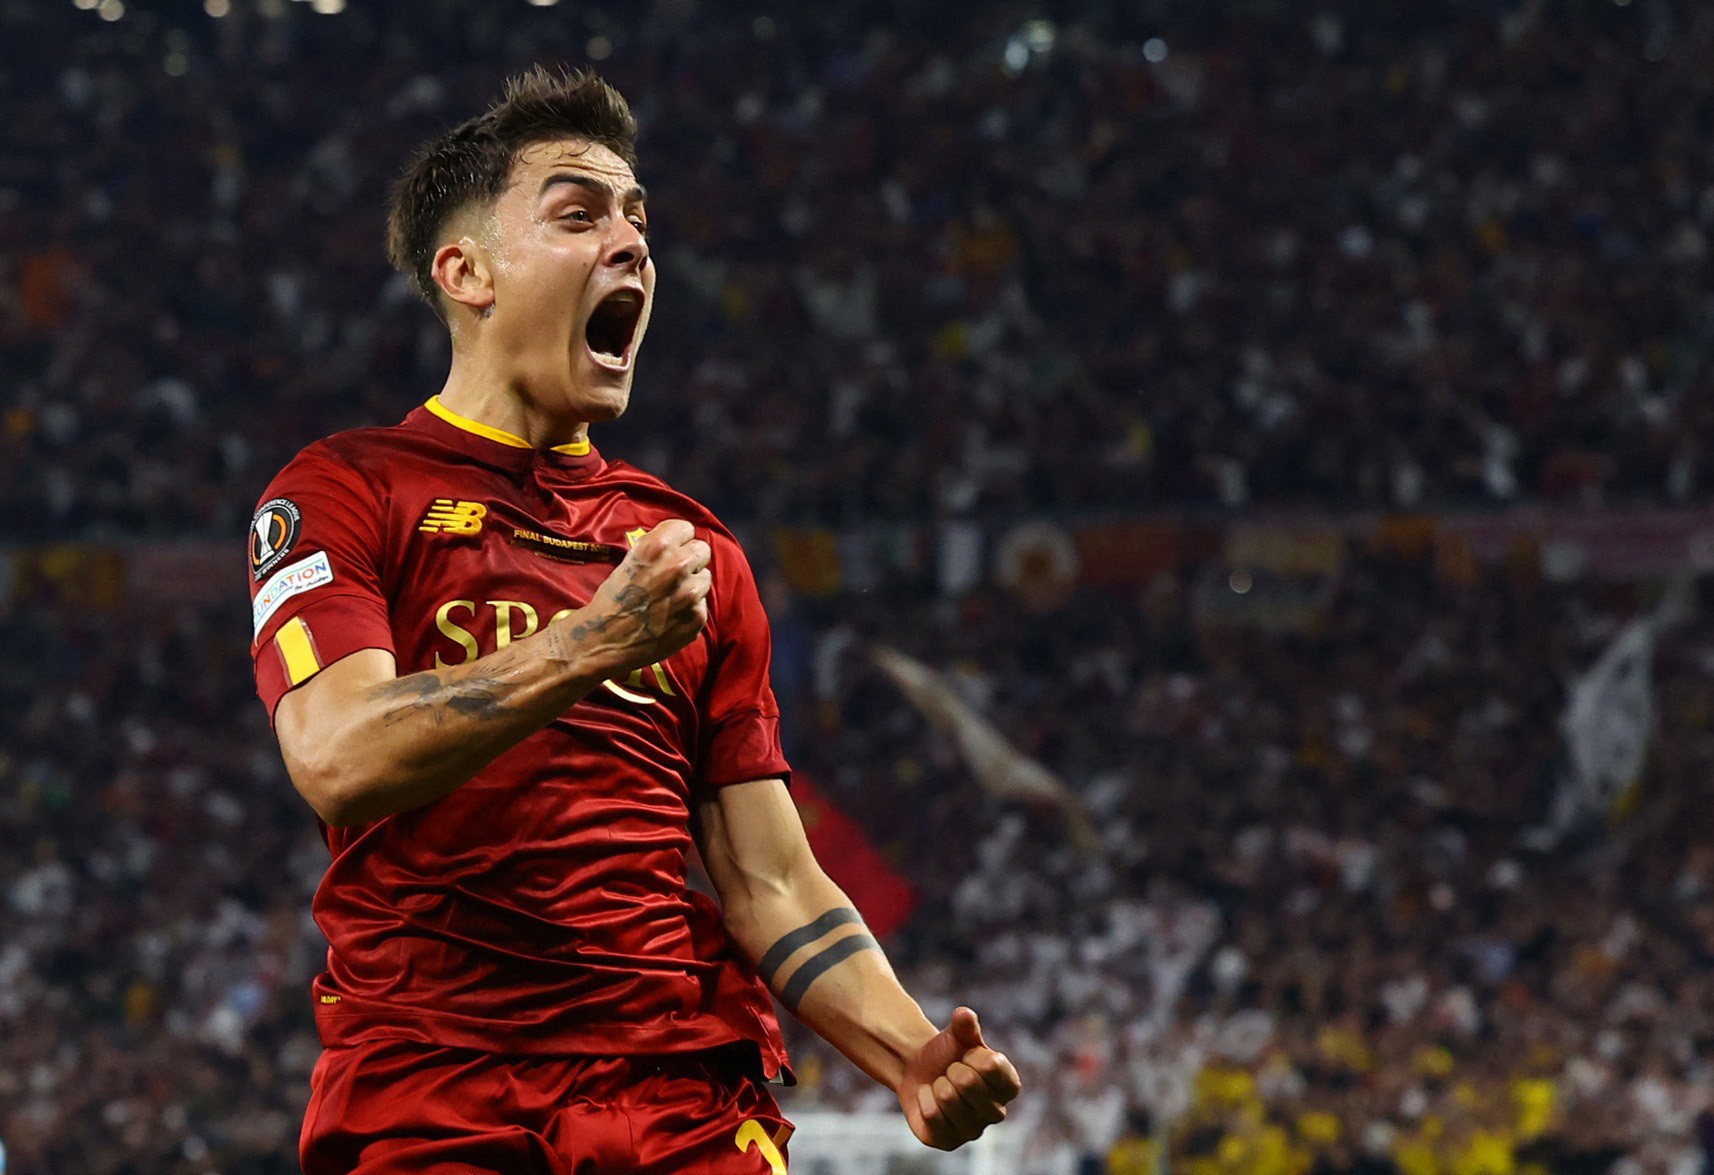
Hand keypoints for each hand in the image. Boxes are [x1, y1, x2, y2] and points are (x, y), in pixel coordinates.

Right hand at [556, 519, 710, 674]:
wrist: (605, 640)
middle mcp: (678, 565)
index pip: (687, 528)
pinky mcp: (697, 617)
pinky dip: (689, 610)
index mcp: (658, 546)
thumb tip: (677, 543)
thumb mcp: (630, 561)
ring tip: (670, 598)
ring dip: (691, 585)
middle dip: (690, 560)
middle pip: (702, 550)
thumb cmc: (612, 599)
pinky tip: (670, 616)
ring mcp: (690, 592)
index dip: (679, 540)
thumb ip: (656, 548)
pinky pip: (701, 605)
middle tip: (674, 574)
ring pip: (704, 578)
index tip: (672, 550)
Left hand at [897, 1007, 1021, 1150]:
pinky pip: (931, 1115)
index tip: (967, 1057)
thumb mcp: (958, 1034)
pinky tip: (929, 1099)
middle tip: (950, 1073)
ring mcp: (973, 1131)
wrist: (919, 1070)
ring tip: (940, 1086)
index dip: (972, 1055)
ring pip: (947, 1099)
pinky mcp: (948, 1142)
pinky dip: (923, 1099)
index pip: (991, 1067)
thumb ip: (965, 1024)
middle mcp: (997, 1113)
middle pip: (967, 1083)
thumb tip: (964, 1014)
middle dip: (950, 1069)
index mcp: (1009, 1086)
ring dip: (936, 1084)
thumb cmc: (948, 1052)